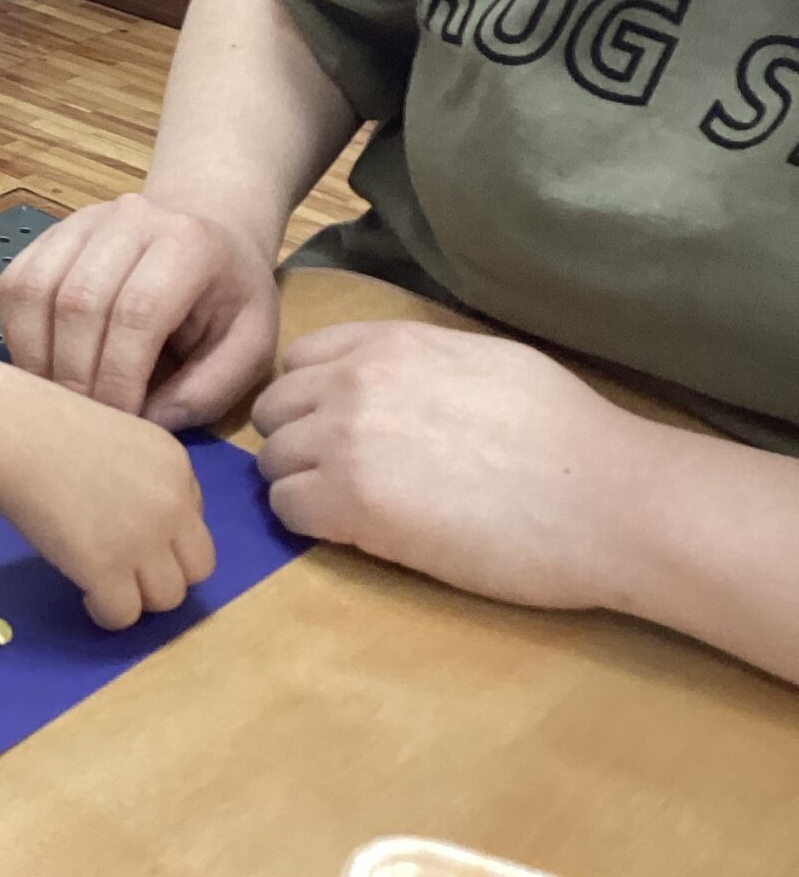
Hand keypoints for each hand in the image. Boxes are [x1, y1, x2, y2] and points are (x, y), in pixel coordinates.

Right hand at [0, 194, 279, 430]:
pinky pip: (13, 286)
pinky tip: (42, 367)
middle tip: (84, 422)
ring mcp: (81, 221)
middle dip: (75, 375)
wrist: (208, 231)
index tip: (120, 423)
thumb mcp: (250, 345)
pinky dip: (18, 335)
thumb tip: (145, 424)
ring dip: (36, 358)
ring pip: (34, 291)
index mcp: (188, 244)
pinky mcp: (49, 235)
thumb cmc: (229, 296)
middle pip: (78, 301)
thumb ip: (207, 389)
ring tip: (57, 401)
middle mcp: (129, 219)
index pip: (137, 312)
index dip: (119, 376)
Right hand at [0, 367, 216, 630]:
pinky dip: (105, 612)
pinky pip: (124, 615)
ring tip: (102, 581)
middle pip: (197, 567)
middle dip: (163, 572)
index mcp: (176, 465)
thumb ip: (139, 476)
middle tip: (124, 566)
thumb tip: (135, 520)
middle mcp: (173, 503)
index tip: (125, 529)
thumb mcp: (116, 438)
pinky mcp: (107, 568)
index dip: (161, 533)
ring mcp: (143, 538)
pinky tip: (84, 592)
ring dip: (137, 596)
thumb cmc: (44, 426)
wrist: (10, 433)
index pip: (193, 520)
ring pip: (167, 598)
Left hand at [254, 322, 638, 610]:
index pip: (299, 359)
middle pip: (273, 410)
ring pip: (270, 462)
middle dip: (295, 442)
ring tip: (349, 509)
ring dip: (298, 485)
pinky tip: (355, 533)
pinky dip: (307, 523)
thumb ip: (417, 364)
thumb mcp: (482, 361)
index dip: (311, 397)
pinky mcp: (349, 504)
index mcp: (388, 343)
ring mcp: (346, 441)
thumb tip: (388, 383)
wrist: (606, 496)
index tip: (336, 427)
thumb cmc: (565, 432)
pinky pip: (286, 509)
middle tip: (336, 475)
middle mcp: (354, 382)